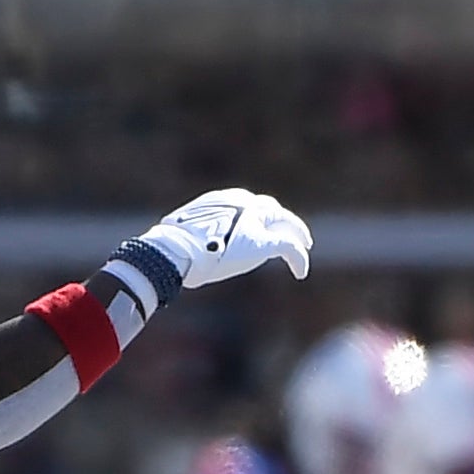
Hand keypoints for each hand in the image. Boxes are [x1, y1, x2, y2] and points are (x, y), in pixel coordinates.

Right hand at [136, 188, 311, 287]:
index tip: (261, 226)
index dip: (259, 214)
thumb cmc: (171, 246)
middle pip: (271, 210)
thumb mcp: (181, 234)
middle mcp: (242, 204)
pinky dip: (298, 259)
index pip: (249, 203)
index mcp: (223, 200)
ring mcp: (254, 222)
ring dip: (297, 236)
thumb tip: (169, 249)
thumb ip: (189, 235)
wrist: (175, 250)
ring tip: (304, 248)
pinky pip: (289, 247)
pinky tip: (301, 272)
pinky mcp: (263, 243)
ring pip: (286, 225)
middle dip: (283, 221)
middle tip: (294, 233)